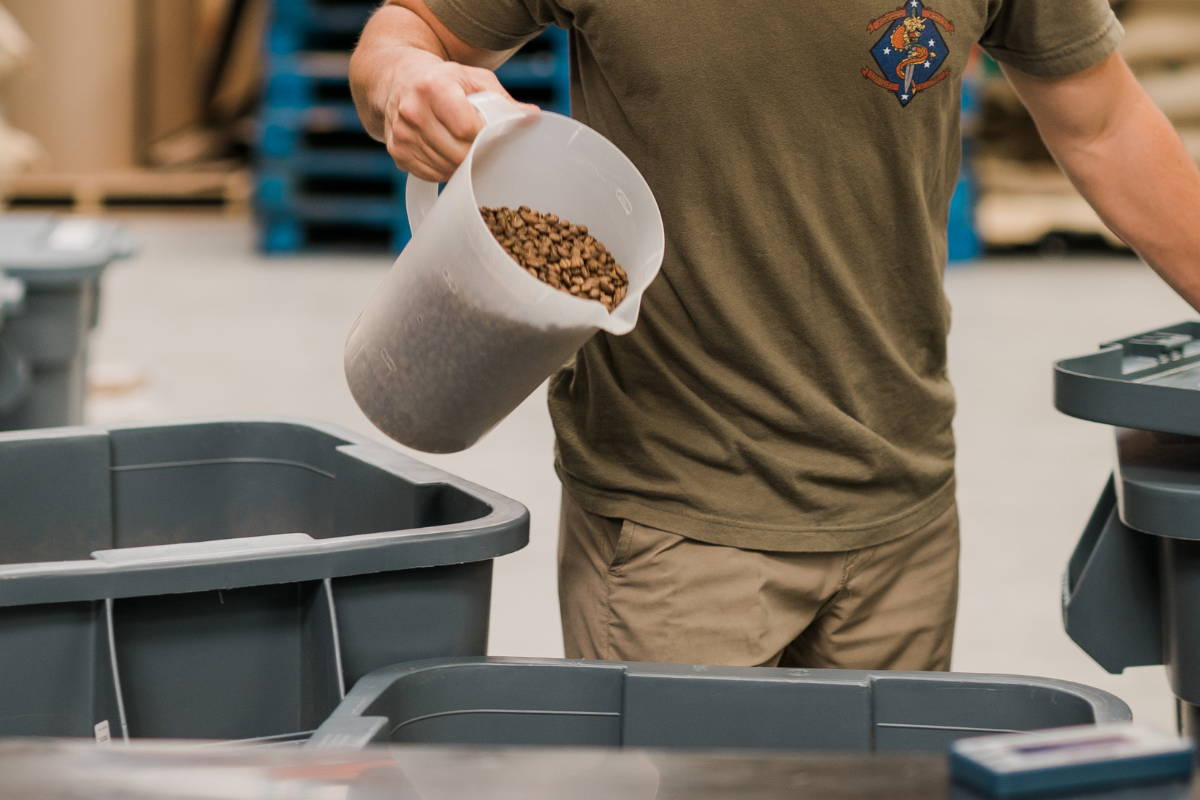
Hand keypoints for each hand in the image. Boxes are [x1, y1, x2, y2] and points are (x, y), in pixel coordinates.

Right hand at [381, 57, 538, 180]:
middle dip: (478, 155)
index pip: (468, 129)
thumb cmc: (444, 79)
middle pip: (458, 153)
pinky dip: (446, 170)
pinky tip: (449, 155)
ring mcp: (402, 135)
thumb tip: (533, 117)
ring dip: (463, 166)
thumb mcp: (475, 79)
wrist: (400, 79)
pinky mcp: (398, 153)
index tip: (494, 136)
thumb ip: (503, 100)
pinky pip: (431, 174)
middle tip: (487, 149)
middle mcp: (412, 112)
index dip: (486, 137)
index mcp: (433, 88)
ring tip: (468, 150)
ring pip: (445, 168)